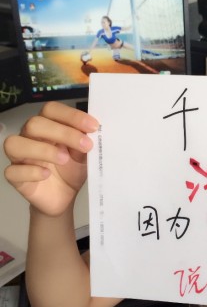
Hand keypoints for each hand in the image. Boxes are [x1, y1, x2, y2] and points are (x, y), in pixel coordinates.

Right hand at [3, 102, 98, 216]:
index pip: (51, 109)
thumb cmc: (72, 170)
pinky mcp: (15, 177)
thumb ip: (85, 141)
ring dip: (42, 149)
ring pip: (15, 143)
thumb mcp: (84, 155)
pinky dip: (30, 171)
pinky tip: (46, 174)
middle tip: (86, 145)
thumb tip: (93, 130)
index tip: (94, 126)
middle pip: (34, 124)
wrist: (65, 197)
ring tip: (64, 159)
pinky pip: (12, 170)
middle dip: (62, 132)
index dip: (72, 115)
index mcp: (48, 125)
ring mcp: (20, 157)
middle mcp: (30, 137)